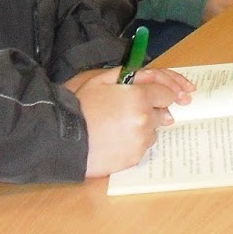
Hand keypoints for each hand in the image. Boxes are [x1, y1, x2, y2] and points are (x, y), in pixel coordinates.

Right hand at [66, 65, 194, 176]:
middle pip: (163, 113)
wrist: (63, 138)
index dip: (166, 92)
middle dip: (152, 110)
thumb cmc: (80, 106)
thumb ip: (132, 75)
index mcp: (139, 97)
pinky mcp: (134, 158)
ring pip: (154, 131)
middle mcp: (145, 120)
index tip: (170, 95)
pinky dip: (135, 142)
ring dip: (144, 127)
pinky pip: (143, 147)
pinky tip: (115, 138)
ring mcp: (141, 141)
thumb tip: (154, 81)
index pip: (167, 93)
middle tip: (131, 109)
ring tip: (119, 125)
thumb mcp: (102, 80)